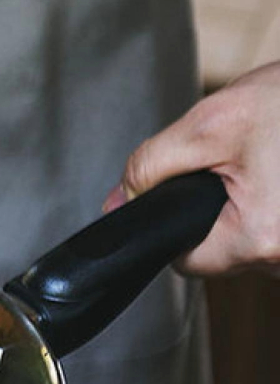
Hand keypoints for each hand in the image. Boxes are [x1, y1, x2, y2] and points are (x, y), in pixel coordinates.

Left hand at [103, 60, 279, 275]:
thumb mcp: (210, 123)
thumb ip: (151, 166)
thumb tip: (118, 202)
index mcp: (262, 237)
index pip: (187, 261)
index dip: (177, 225)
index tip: (191, 193)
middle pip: (225, 253)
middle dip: (220, 209)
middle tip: (242, 162)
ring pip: (256, 243)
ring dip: (253, 206)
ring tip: (269, 161)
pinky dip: (276, 205)